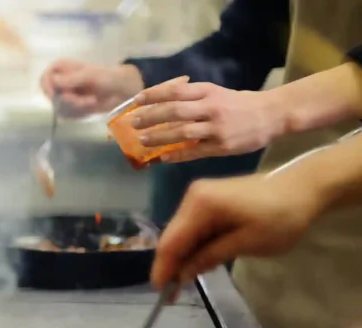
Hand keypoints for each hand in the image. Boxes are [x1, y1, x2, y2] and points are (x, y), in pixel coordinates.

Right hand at [39, 59, 143, 117]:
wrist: (122, 90)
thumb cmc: (108, 76)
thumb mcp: (90, 75)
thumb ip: (71, 78)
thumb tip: (53, 81)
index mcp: (63, 69)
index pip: (45, 78)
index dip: (47, 87)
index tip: (55, 95)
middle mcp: (61, 83)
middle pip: (52, 96)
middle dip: (69, 101)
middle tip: (86, 100)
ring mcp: (66, 97)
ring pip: (59, 108)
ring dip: (77, 107)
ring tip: (92, 101)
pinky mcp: (72, 109)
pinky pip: (68, 116)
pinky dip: (80, 113)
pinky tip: (91, 107)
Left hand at [129, 80, 280, 162]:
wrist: (273, 115)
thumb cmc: (241, 103)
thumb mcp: (218, 92)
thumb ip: (194, 96)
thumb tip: (165, 99)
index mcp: (209, 91)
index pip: (176, 91)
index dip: (154, 95)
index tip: (136, 100)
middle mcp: (211, 108)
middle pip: (175, 111)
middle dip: (151, 117)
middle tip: (134, 123)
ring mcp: (216, 128)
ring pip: (182, 132)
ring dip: (159, 137)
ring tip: (142, 141)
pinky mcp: (221, 146)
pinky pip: (194, 151)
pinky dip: (177, 154)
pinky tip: (163, 157)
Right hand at [151, 173, 320, 287]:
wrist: (306, 187)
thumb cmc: (281, 216)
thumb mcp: (247, 243)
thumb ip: (210, 257)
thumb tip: (182, 275)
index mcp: (200, 205)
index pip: (171, 242)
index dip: (163, 269)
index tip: (160, 293)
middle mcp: (192, 197)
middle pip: (172, 238)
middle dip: (172, 265)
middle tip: (173, 294)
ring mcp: (199, 196)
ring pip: (181, 234)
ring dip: (183, 257)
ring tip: (187, 282)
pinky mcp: (208, 200)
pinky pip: (193, 228)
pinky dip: (194, 246)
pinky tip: (200, 262)